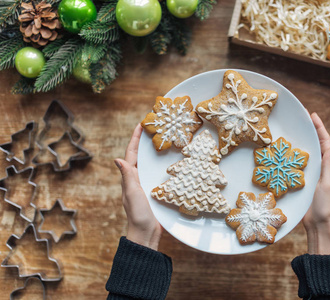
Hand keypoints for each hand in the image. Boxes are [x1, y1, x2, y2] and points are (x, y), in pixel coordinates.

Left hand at [114, 124, 162, 249]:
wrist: (146, 233)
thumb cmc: (138, 214)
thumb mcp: (133, 194)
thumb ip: (127, 177)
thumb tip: (117, 159)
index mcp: (130, 178)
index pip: (131, 154)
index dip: (135, 140)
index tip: (140, 125)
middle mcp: (137, 180)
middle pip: (140, 156)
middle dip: (145, 142)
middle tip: (154, 128)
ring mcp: (146, 186)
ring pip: (149, 164)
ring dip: (154, 152)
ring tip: (164, 140)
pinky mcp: (155, 192)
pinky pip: (158, 174)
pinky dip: (162, 165)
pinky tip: (172, 162)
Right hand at [302, 113, 329, 254]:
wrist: (319, 225)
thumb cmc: (326, 206)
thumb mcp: (328, 184)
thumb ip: (329, 166)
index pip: (326, 143)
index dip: (320, 129)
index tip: (312, 116)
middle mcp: (323, 169)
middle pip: (317, 145)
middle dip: (311, 131)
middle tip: (302, 118)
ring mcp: (313, 176)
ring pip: (308, 154)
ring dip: (303, 142)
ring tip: (294, 131)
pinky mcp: (304, 183)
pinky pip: (299, 166)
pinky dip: (294, 157)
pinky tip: (286, 153)